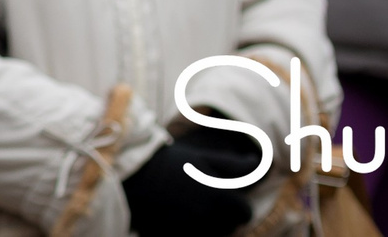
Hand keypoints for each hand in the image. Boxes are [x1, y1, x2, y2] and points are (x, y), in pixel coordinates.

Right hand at [120, 142, 252, 236]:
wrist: (130, 176)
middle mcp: (210, 217)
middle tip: (203, 201)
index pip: (245, 212)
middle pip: (230, 227)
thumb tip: (257, 162)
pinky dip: (191, 231)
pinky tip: (179, 219)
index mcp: (220, 197)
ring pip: (214, 235)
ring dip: (208, 226)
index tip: (225, 198)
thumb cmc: (169, 163)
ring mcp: (193, 231)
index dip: (238, 205)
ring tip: (190, 209)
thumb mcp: (201, 158)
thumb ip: (234, 165)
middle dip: (223, 217)